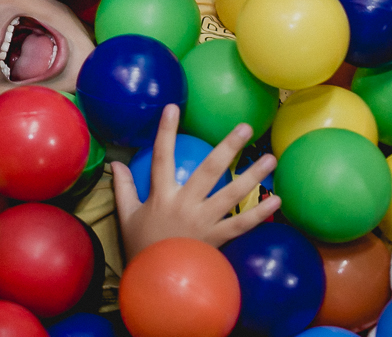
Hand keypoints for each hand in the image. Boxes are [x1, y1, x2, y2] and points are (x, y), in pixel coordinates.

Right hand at [111, 104, 282, 261]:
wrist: (157, 283)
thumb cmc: (142, 248)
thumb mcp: (127, 216)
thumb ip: (123, 188)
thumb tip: (114, 164)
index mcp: (161, 196)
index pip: (161, 157)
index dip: (166, 132)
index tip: (172, 108)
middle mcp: (185, 204)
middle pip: (208, 170)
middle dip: (227, 147)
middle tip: (246, 128)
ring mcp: (204, 222)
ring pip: (232, 194)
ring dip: (253, 176)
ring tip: (270, 158)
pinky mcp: (218, 239)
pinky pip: (242, 224)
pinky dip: (260, 212)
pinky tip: (276, 199)